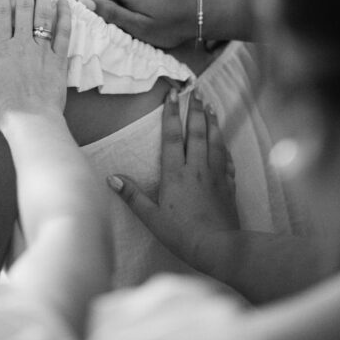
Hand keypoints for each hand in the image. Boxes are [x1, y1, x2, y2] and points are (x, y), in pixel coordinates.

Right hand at [0, 0, 70, 128]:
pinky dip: (65, 17)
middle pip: (25, 8)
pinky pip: (64, 34)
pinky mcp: (59, 62)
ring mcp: (43, 52)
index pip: (2, 13)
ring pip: (45, 16)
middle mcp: (23, 45)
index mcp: (2, 50)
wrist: (33, 126)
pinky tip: (64, 2)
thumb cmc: (3, 109)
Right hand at [107, 88, 237, 263]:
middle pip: (197, 132)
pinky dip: (225, 146)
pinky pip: (228, 160)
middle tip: (196, 91)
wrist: (219, 248)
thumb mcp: (152, 218)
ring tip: (211, 107)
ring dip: (212, 122)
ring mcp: (216, 175)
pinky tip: (224, 142)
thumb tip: (111, 178)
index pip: (173, 136)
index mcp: (176, 173)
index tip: (172, 96)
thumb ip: (133, 196)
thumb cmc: (182, 234)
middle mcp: (197, 168)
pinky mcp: (229, 185)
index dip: (171, 115)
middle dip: (195, 110)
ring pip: (215, 141)